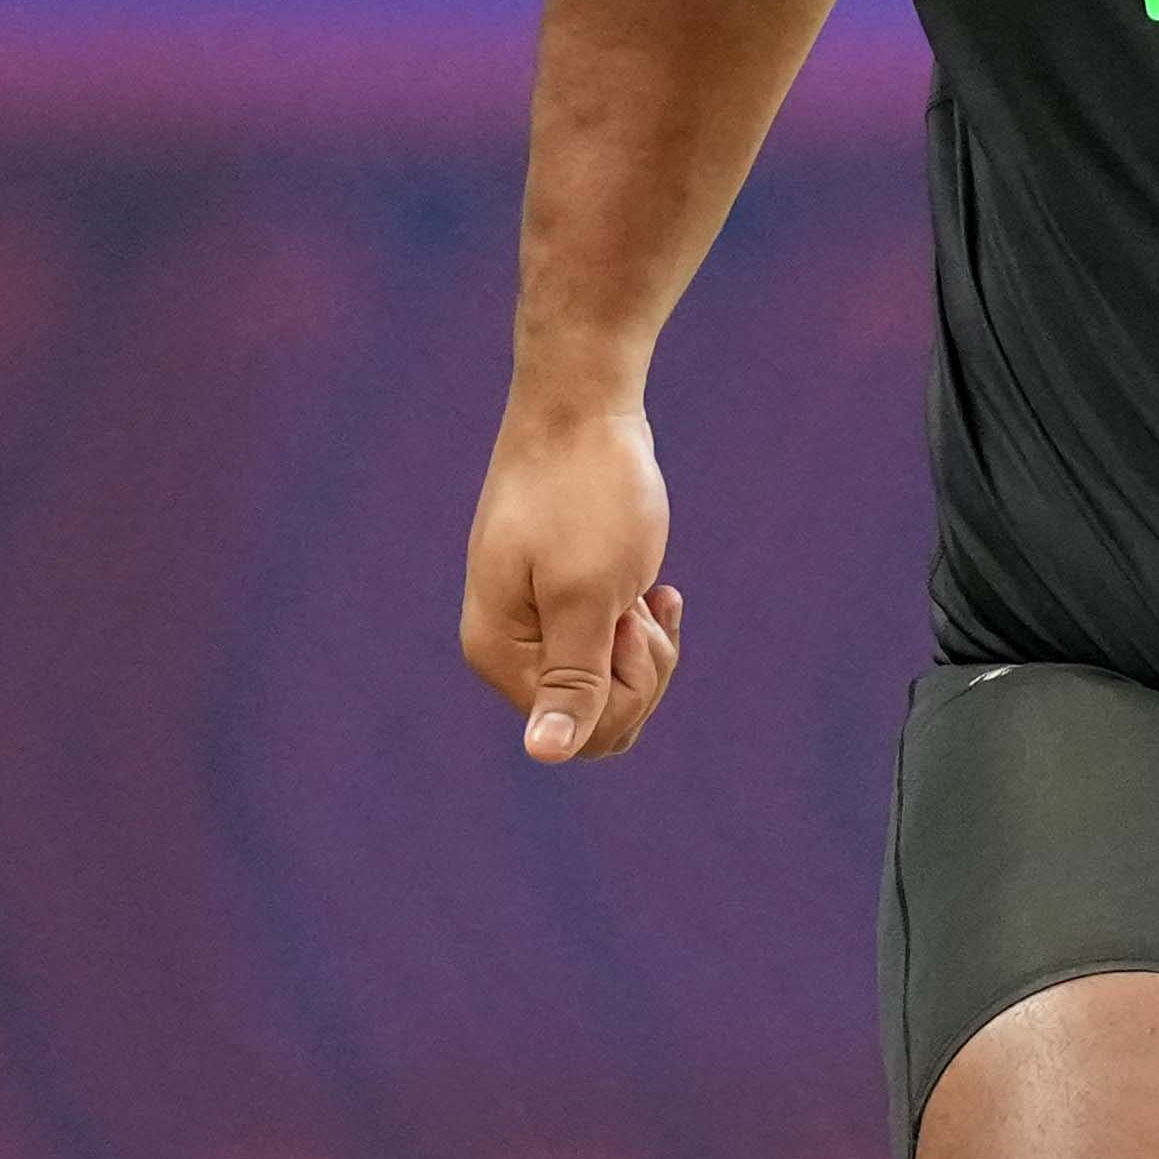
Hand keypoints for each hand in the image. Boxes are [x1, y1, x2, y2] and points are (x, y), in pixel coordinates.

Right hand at [463, 398, 685, 762]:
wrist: (581, 402)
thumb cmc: (586, 493)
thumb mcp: (589, 594)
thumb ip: (573, 679)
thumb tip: (544, 755)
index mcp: (499, 653)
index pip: (578, 733)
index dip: (625, 694)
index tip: (630, 625)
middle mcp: (508, 645)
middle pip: (596, 716)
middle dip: (640, 671)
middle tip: (641, 602)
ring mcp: (533, 619)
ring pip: (611, 682)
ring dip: (645, 643)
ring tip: (645, 588)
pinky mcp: (561, 592)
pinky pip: (611, 646)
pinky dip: (643, 623)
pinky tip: (658, 590)